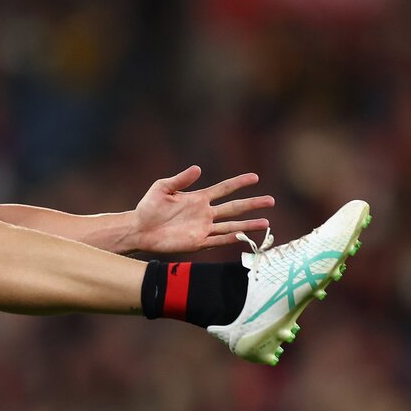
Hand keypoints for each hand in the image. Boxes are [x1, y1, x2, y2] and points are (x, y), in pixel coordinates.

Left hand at [131, 165, 273, 252]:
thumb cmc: (149, 207)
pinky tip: (244, 236)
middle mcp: (204, 213)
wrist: (139, 228)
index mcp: (198, 198)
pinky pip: (218, 240)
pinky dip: (231, 238)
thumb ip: (180, 179)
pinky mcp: (197, 242)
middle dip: (252, 204)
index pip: (223, 189)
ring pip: (231, 226)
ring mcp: (202, 228)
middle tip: (271, 200)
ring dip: (248, 224)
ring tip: (266, 222)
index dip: (239, 183)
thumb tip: (198, 168)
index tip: (255, 177)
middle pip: (233, 208)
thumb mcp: (163, 188)